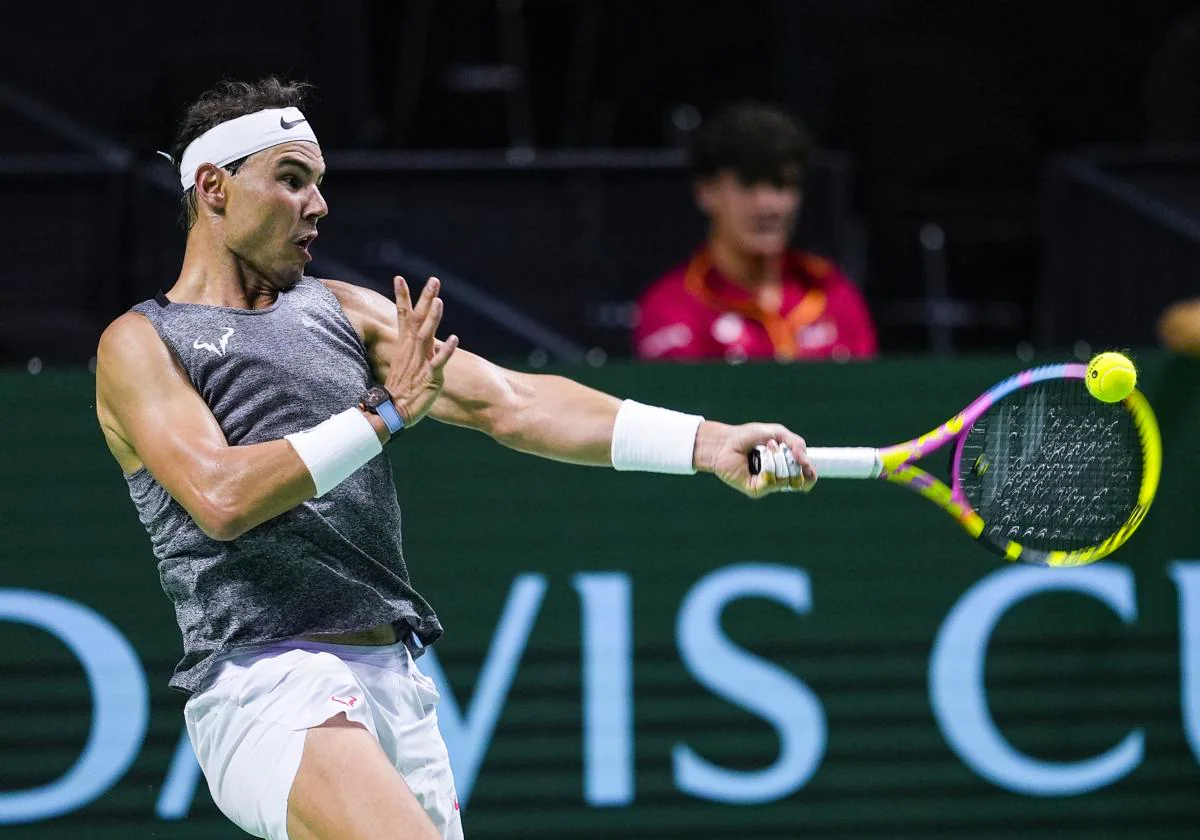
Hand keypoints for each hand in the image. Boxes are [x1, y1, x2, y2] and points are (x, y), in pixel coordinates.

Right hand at [384, 276, 457, 426]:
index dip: (402, 297)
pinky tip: (455, 339)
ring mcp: (421, 362)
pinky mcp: (430, 377)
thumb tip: (416, 336)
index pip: (403, 316)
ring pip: (426, 336)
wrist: (394, 411)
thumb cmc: (401, 387)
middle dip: (425, 299)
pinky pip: (438, 362)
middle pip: (417, 319)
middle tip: (434, 280)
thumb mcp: (405, 363)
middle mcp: (413, 350)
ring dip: (432, 319)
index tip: (399, 277)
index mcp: (406, 345)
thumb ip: (411, 348)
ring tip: (439, 301)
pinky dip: (446, 351)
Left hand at [693, 421, 816, 497]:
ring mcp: (767, 485)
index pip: (806, 478)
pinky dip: (768, 467)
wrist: (725, 441)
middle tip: (774, 447)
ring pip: (785, 478)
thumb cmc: (749, 436)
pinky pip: (771, 482)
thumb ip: (796, 443)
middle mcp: (779, 478)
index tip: (807, 465)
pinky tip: (758, 460)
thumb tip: (807, 461)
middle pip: (798, 477)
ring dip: (776, 459)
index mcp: (787, 466)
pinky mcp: (756, 490)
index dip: (810, 474)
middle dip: (789, 459)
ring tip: (763, 450)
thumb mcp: (778, 434)